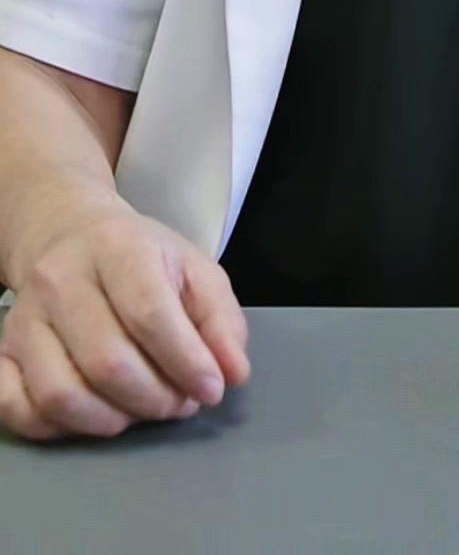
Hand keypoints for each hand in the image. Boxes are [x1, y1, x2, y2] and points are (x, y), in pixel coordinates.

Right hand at [0, 203, 249, 441]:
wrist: (68, 232)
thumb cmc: (140, 256)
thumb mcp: (194, 269)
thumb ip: (221, 320)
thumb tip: (233, 374)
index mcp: (117, 247)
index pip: (149, 314)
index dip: (186, 362)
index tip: (212, 389)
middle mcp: (62, 279)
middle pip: (107, 362)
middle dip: (155, 399)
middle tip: (180, 403)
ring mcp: (25, 318)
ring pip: (60, 394)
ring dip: (112, 420)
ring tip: (142, 409)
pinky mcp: (1, 350)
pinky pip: (15, 407)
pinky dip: (56, 429)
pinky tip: (94, 415)